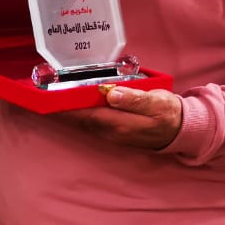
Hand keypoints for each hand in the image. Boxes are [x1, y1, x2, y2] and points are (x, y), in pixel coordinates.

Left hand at [61, 87, 182, 149]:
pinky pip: (90, 121)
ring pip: (84, 121)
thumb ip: (134, 99)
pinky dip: (79, 112)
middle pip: (80, 118)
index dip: (66, 105)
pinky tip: (73, 102)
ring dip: (69, 109)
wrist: (179, 130)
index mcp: (120, 123)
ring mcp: (111, 134)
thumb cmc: (168, 113)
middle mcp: (111, 132)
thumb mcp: (156, 102)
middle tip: (44, 90)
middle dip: (62, 106)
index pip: (85, 114)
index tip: (49, 95)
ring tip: (53, 94)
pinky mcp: (112, 132)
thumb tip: (112, 94)